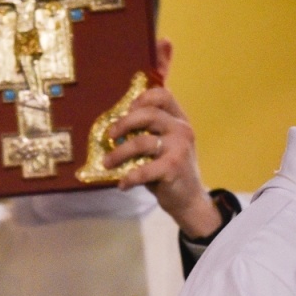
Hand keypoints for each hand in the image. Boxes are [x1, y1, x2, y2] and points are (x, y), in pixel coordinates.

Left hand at [102, 87, 222, 236]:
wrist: (189, 199)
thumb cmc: (168, 170)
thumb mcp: (163, 145)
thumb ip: (147, 132)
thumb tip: (112, 129)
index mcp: (179, 120)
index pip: (163, 96)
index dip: (143, 98)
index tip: (126, 109)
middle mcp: (181, 129)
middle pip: (149, 114)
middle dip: (123, 123)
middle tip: (109, 136)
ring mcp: (179, 147)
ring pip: (141, 142)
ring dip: (118, 153)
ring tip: (107, 163)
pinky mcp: (173, 167)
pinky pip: (143, 170)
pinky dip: (129, 178)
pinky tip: (123, 184)